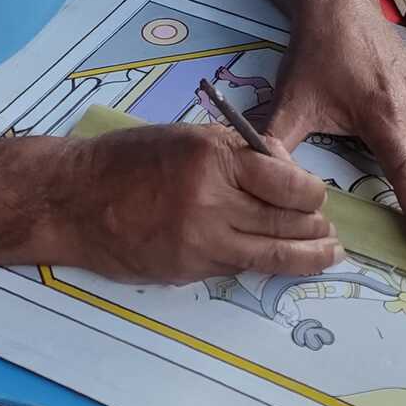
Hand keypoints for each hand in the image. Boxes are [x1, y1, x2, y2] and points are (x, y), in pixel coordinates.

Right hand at [41, 123, 342, 284]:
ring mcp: (201, 241)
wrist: (74, 199)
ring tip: (329, 254)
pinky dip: (265, 263)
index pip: (288, 182)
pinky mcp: (189, 270)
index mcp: (214, 158)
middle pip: (286, 222)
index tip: (318, 195)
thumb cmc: (130, 158)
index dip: (312, 193)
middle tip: (331, 229)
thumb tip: (286, 168)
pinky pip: (239, 267)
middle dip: (316, 227)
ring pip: (271, 254)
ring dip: (306, 256)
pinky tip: (283, 261)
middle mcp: (213, 202)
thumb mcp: (189, 135)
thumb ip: (240, 150)